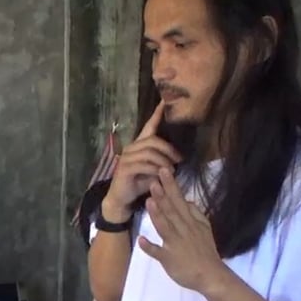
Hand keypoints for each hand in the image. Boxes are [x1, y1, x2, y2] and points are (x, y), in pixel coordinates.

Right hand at [103, 102, 182, 219]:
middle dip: (169, 149)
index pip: (149, 126)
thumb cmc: (138, 184)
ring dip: (164, 161)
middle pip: (153, 140)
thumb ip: (162, 160)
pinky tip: (160, 176)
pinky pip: (144, 164)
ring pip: (150, 152)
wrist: (121, 199)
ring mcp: (126, 157)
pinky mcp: (124, 168)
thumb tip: (179, 156)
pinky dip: (155, 170)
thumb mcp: (154, 169)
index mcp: (139, 145)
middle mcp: (131, 148)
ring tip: (171, 171)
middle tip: (179, 160)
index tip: (165, 101)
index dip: (157, 114)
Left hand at [138, 168, 226, 292]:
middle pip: (172, 211)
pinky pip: (158, 252)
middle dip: (162, 195)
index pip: (180, 201)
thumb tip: (187, 200)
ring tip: (148, 201)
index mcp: (191, 222)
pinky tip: (141, 239)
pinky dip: (149, 246)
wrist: (211, 275)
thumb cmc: (206, 251)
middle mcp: (183, 230)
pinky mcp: (169, 259)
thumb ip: (195, 214)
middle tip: (153, 179)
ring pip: (165, 227)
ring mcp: (175, 244)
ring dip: (157, 215)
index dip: (171, 186)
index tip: (163, 171)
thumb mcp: (204, 229)